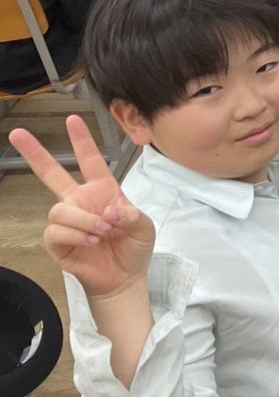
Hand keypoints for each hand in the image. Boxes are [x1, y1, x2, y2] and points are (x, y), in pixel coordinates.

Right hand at [9, 116, 154, 297]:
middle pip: (51, 173)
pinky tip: (91, 241)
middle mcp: (80, 201)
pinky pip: (56, 230)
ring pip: (60, 209)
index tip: (72, 119)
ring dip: (83, 219)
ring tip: (101, 231)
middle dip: (35, 153)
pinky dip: (76, 234)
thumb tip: (110, 212)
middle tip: (18, 133)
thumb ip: (131, 215)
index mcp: (102, 190)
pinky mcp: (57, 241)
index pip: (90, 160)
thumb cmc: (133, 247)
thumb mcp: (143, 226)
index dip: (81, 140)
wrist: (125, 276)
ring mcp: (67, 220)